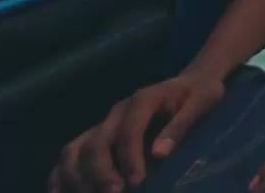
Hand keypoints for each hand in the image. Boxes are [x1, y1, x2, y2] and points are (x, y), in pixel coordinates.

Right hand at [49, 73, 224, 192]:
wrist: (192, 83)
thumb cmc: (200, 94)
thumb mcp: (203, 102)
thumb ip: (181, 125)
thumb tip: (160, 154)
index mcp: (143, 100)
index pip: (128, 129)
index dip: (129, 156)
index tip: (138, 181)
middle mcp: (117, 113)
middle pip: (96, 142)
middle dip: (101, 172)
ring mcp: (104, 125)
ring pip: (75, 150)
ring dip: (77, 177)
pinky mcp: (99, 137)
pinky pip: (71, 156)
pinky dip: (61, 176)